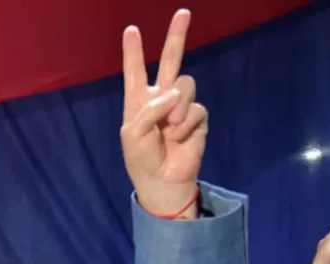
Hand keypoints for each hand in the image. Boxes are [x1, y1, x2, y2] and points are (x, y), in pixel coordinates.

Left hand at [120, 10, 206, 217]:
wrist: (162, 180)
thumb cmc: (141, 158)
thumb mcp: (133, 134)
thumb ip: (149, 109)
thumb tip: (175, 93)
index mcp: (139, 100)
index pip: (136, 70)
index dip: (133, 51)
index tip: (131, 30)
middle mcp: (162, 97)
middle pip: (171, 60)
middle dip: (176, 36)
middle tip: (182, 12)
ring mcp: (182, 105)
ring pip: (186, 84)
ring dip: (177, 107)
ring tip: (170, 129)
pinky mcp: (198, 117)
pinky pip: (196, 109)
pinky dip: (186, 124)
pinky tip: (180, 138)